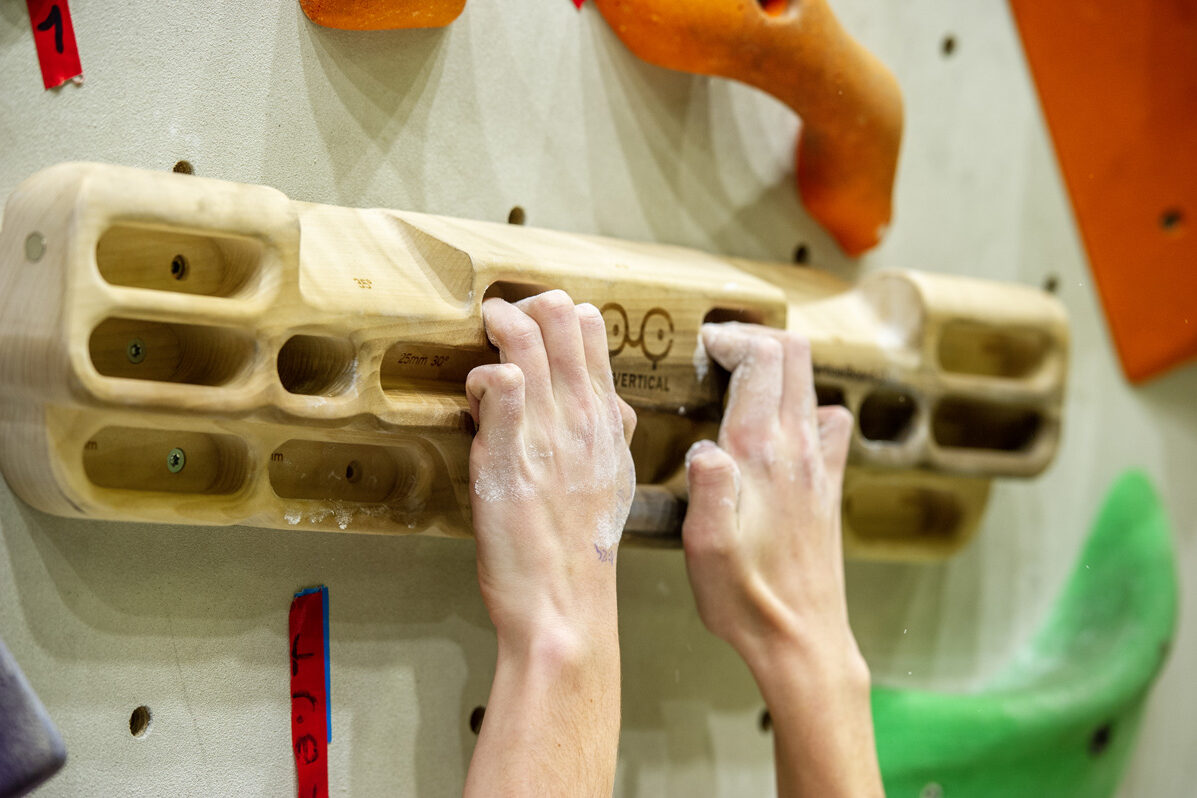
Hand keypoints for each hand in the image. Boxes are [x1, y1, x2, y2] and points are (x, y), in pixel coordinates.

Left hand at [466, 290, 636, 648]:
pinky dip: (480, 375)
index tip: (537, 324)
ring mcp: (545, 434)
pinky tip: (473, 394)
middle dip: (527, 306)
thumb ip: (608, 437)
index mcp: (608, 421)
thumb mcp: (612, 483)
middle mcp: (583, 418)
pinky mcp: (505, 455)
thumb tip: (609, 406)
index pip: (592, 333)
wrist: (564, 606)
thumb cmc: (582, 552)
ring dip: (499, 325)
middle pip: (561, 320)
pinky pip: (495, 383)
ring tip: (484, 327)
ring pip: (526, 341)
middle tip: (501, 315)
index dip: (561, 315)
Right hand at [683, 322, 881, 797]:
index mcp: (761, 454)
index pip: (763, 360)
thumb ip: (707, 492)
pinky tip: (780, 429)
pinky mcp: (828, 487)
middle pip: (794, 357)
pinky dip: (805, 407)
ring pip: (811, 385)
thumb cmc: (746, 599)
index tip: (703, 344)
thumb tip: (705, 448)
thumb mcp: (706, 550)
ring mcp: (819, 466)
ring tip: (741, 381)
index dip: (733, 337)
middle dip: (756, 339)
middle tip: (719, 352)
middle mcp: (798, 450)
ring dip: (779, 368)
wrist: (801, 640)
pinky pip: (830, 424)